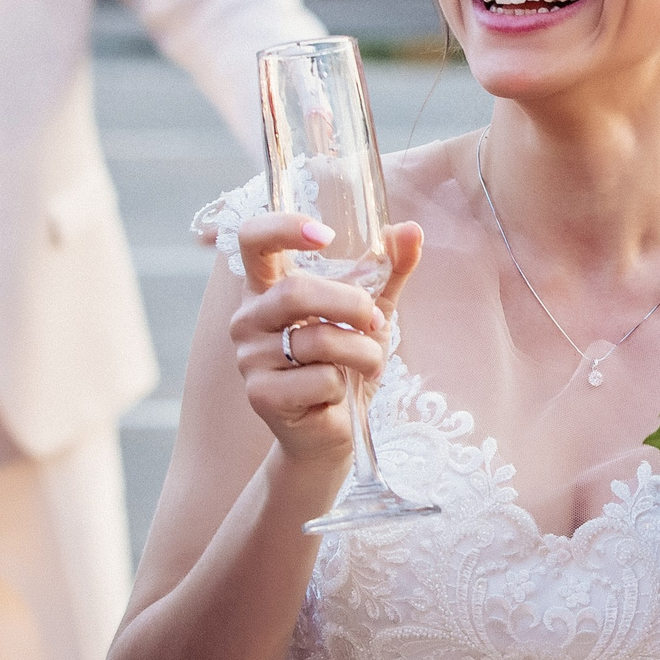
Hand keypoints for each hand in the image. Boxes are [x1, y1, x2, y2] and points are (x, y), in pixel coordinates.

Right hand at [231, 213, 424, 471]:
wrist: (335, 432)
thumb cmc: (346, 364)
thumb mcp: (371, 311)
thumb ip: (389, 269)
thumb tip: (411, 229)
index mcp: (267, 287)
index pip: (253, 239)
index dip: (283, 227)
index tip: (326, 234)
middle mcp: (248, 318)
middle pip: (295, 291)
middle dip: (351, 305)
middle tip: (375, 321)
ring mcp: (249, 358)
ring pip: (317, 339)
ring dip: (361, 353)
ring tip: (368, 366)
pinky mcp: (261, 395)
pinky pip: (319, 378)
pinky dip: (344, 386)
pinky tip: (338, 395)